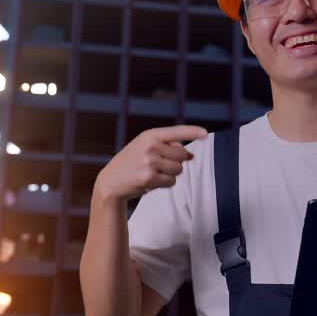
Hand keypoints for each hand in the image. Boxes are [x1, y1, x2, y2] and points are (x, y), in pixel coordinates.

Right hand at [92, 125, 207, 203]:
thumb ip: (167, 146)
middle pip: (183, 155)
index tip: (205, 133)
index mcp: (150, 135)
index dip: (193, 132)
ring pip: (179, 169)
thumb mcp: (145, 146)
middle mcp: (150, 146)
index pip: (176, 131)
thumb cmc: (132, 162)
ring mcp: (149, 161)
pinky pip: (171, 181)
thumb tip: (192, 155)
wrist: (111, 181)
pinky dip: (165, 183)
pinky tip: (151, 181)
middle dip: (177, 162)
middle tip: (161, 165)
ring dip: (171, 174)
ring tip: (154, 172)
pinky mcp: (149, 177)